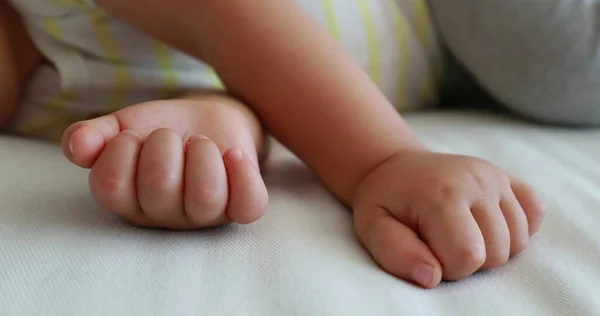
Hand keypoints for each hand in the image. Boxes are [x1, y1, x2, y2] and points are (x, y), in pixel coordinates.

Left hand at [352, 150, 545, 287]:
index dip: (447, 268)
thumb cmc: (384, 202)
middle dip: (469, 261)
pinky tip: (487, 222)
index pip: (468, 257)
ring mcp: (495, 178)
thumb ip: (396, 253)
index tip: (427, 252)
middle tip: (441, 242)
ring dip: (492, 248)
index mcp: (442, 195)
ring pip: (519, 241)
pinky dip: (517, 227)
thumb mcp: (373, 228)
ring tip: (460, 233)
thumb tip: (431, 277)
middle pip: (498, 253)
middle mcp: (476, 182)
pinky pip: (536, 213)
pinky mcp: (508, 178)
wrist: (395, 167)